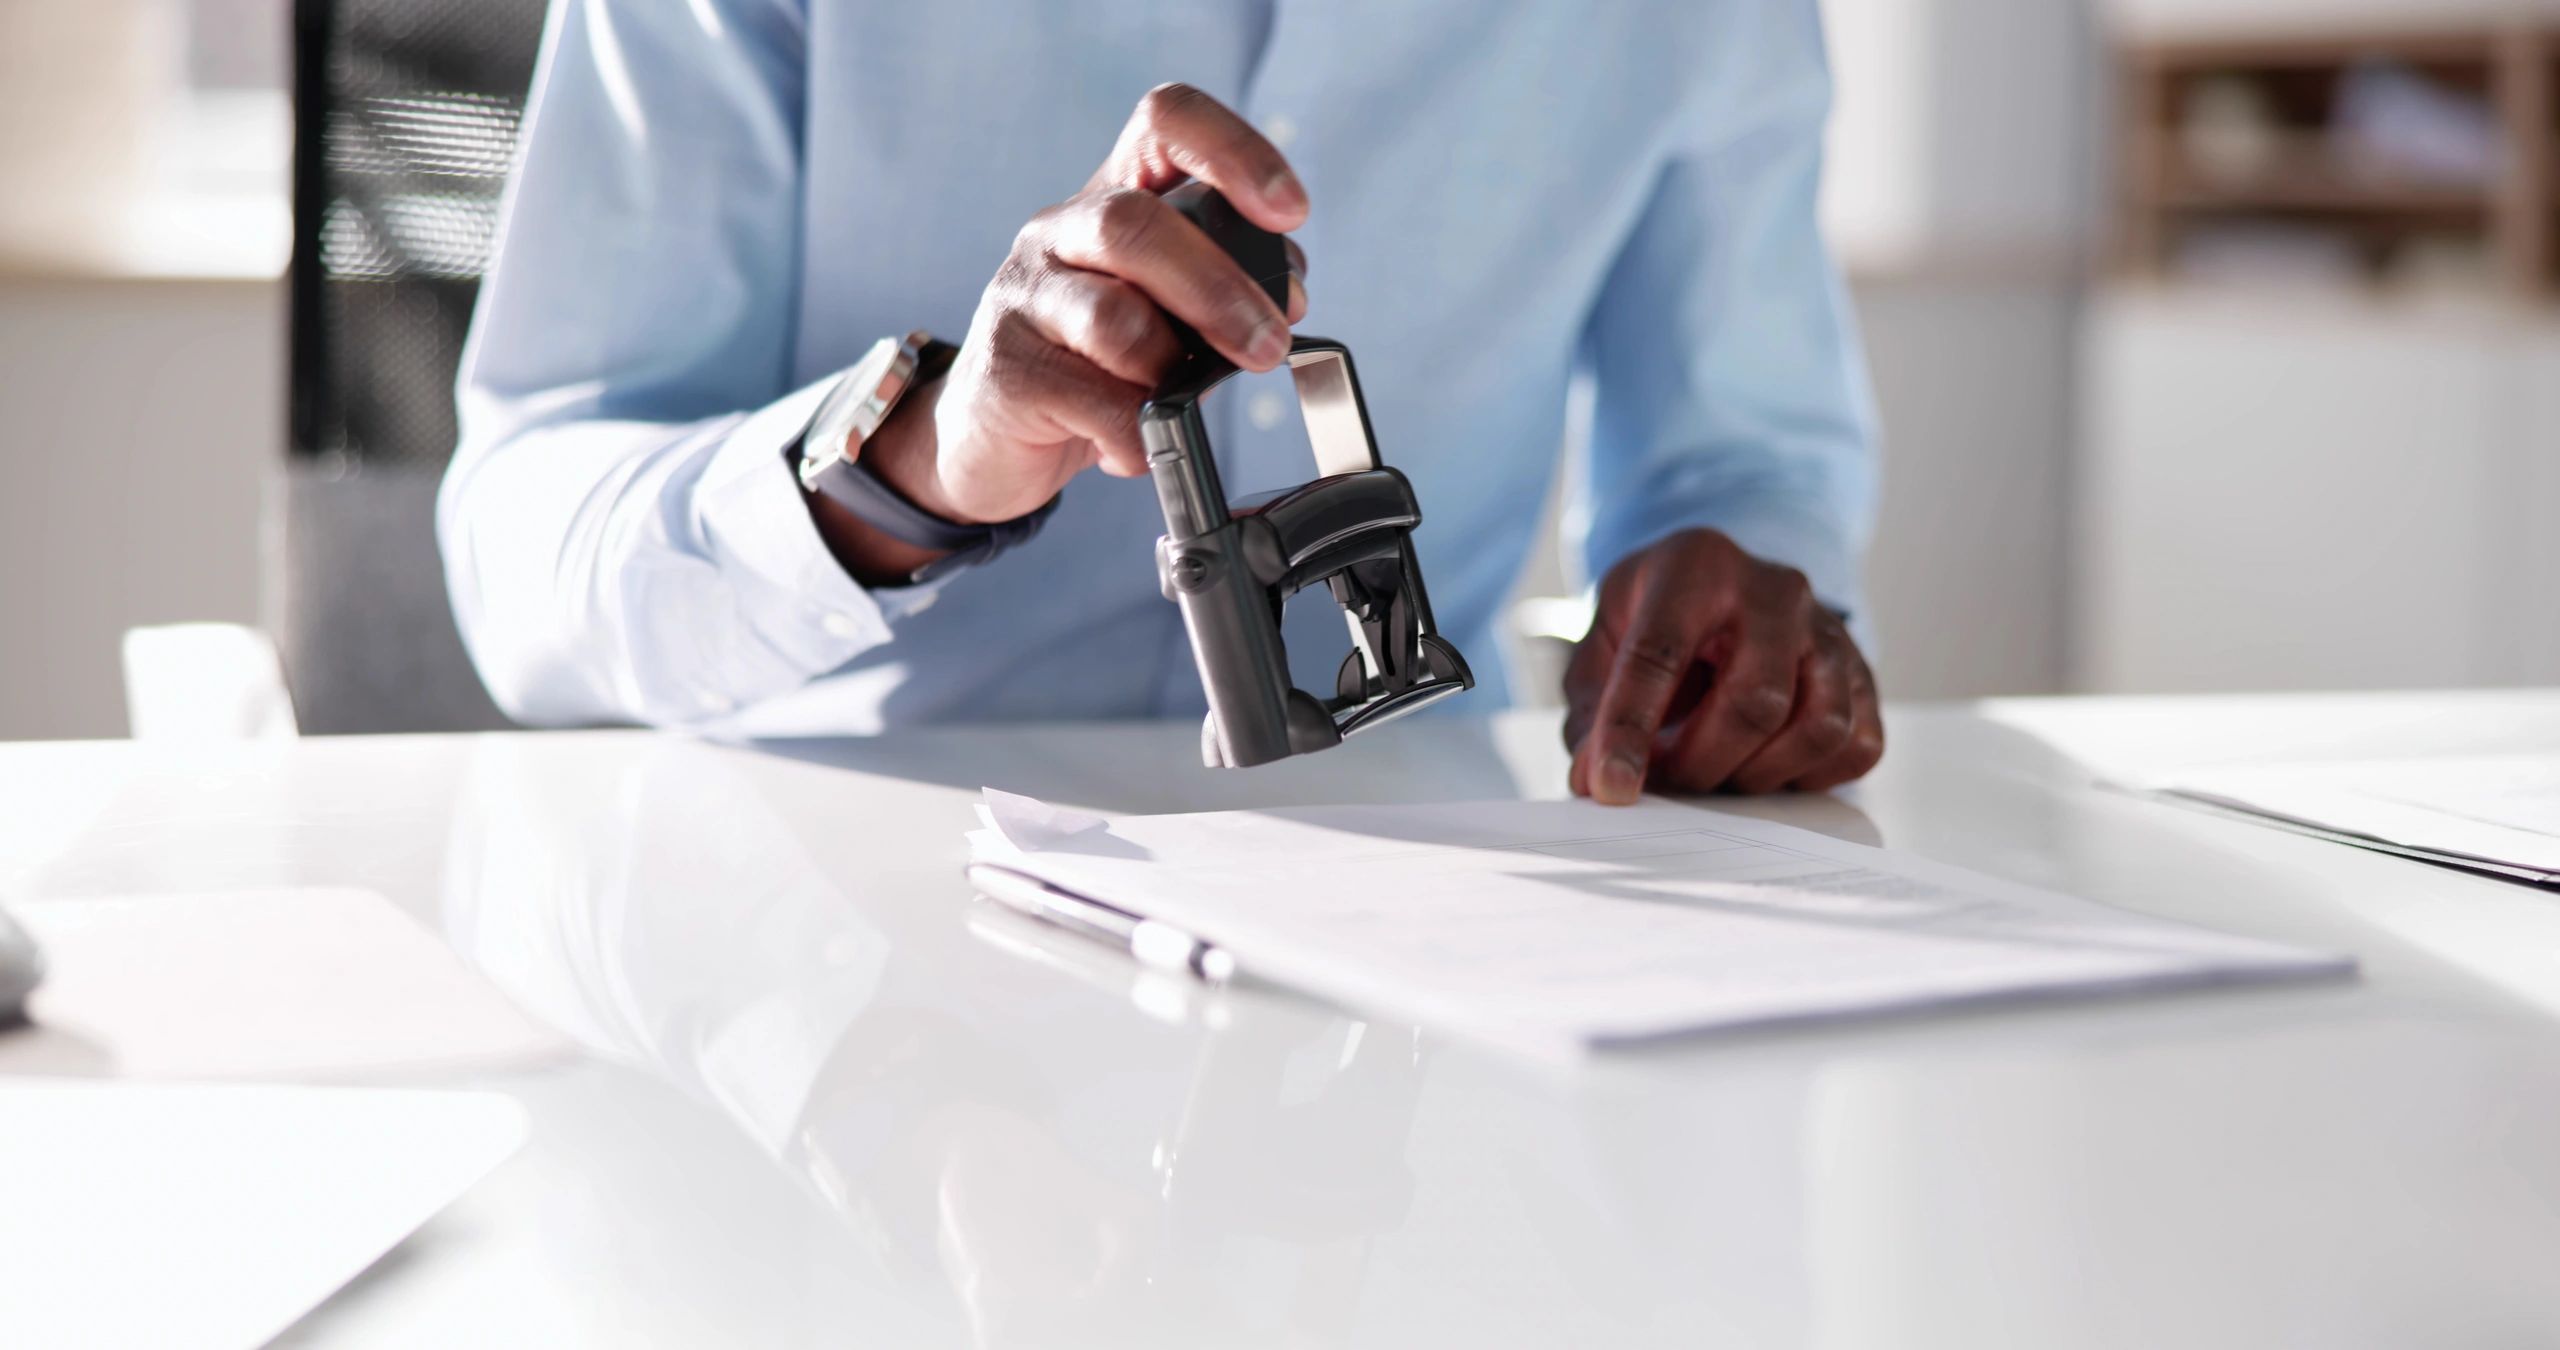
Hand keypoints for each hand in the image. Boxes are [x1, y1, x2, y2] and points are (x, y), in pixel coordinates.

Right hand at [860, 83, 1308, 538]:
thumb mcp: (1164, 309)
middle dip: (1219, 289)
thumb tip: (1289, 294)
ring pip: (1112, 317)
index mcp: (1115, 196)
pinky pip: (1092, 401)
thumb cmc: (1094, 362)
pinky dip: (1134, 435)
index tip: (1289, 212)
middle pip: (1136, 224)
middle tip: (1268, 343)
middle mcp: (1061, 230)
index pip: (1167, 123)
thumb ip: (1221, 289)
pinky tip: (1132, 446)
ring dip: (1171, 369)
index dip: (1234, 152)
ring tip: (1179, 400)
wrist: (994, 433)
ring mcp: (1025, 295)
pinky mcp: (1006, 368)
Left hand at [1563, 529, 1882, 803]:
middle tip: (1669, 778)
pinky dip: (1809, 777)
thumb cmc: (1656, 621)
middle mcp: (1775, 590)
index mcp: (1696, 566)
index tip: (1612, 788)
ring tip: (1718, 770)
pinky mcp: (1864, 674)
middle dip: (1702, 764)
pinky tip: (1767, 763)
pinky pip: (1857, 747)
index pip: (1659, 654)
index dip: (1630, 728)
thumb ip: (1592, 714)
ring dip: (1758, 775)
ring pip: (1819, 728)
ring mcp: (1830, 630)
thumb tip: (1598, 784)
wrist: (1723, 590)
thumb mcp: (1603, 646)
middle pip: (1755, 702)